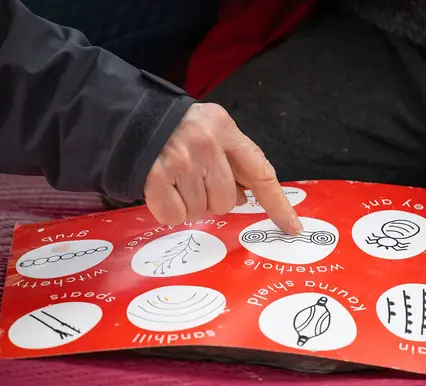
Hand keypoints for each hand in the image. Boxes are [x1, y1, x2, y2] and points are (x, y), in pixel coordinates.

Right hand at [144, 103, 302, 233]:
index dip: (278, 205)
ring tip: (177, 180)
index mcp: (225, 130)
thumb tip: (244, 199)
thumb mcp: (213, 130)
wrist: (132, 117)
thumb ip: (233, 161)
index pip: (261, 174)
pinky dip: (170, 210)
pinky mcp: (155, 177)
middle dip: (213, 199)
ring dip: (190, 204)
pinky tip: (164, 189)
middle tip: (195, 180)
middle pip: (226, 202)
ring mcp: (180, 161)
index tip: (293, 227)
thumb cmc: (179, 129)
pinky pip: (174, 216)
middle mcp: (206, 144)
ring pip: (200, 211)